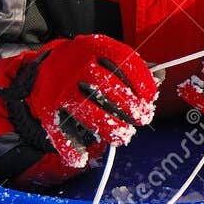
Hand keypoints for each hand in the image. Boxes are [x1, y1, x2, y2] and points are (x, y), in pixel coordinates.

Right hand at [16, 34, 157, 167]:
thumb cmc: (87, 64)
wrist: (42, 68)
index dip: (142, 82)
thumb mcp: (107, 56)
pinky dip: (70, 147)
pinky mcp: (47, 107)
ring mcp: (60, 87)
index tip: (151, 99)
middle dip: (130, 107)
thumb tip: (162, 75)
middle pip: (108, 87)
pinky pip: (59, 130)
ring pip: (87, 110)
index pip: (124, 61)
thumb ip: (134, 67)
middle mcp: (76, 65)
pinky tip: (82, 157)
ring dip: (110, 127)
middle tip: (142, 118)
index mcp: (95, 47)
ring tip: (124, 136)